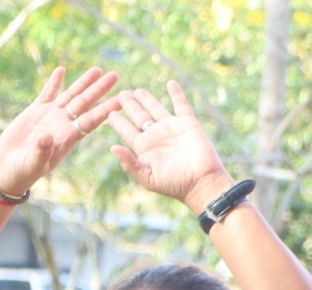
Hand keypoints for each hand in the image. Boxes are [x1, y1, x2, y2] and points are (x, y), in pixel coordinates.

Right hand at [0, 67, 121, 199]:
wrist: (8, 169)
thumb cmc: (23, 172)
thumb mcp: (33, 165)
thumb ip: (41, 152)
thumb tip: (47, 137)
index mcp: (67, 138)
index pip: (91, 121)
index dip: (106, 110)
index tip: (120, 100)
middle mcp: (63, 125)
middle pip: (86, 103)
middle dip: (100, 89)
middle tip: (115, 76)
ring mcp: (50, 116)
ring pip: (71, 95)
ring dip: (83, 82)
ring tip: (97, 70)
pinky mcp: (35, 112)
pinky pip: (48, 94)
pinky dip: (55, 82)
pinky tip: (62, 70)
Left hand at [109, 82, 231, 212]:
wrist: (202, 183)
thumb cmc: (175, 185)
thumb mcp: (148, 177)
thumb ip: (129, 164)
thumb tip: (112, 147)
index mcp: (144, 147)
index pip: (127, 130)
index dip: (118, 121)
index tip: (109, 112)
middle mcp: (156, 136)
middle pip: (139, 116)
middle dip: (130, 105)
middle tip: (122, 94)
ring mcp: (172, 128)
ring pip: (156, 108)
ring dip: (147, 99)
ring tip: (137, 90)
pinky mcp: (188, 124)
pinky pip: (181, 105)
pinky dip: (176, 94)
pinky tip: (170, 83)